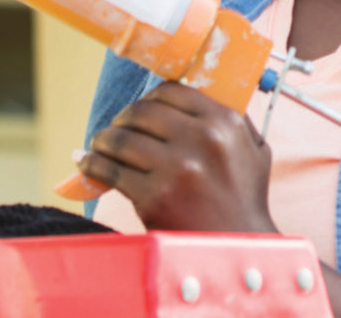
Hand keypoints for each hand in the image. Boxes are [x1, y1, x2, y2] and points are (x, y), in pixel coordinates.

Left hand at [78, 81, 276, 233]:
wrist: (238, 249)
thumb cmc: (244, 200)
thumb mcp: (253, 150)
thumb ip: (231, 118)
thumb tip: (195, 92)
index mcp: (224, 122)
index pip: (171, 91)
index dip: (149, 98)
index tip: (140, 111)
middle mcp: (201, 139)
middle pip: (141, 112)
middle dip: (122, 119)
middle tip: (116, 129)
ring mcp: (176, 169)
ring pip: (121, 139)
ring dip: (103, 140)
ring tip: (99, 145)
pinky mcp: (154, 197)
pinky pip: (111, 170)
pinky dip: (92, 164)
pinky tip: (87, 163)